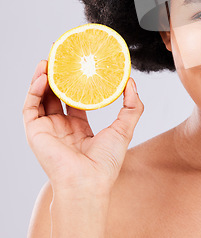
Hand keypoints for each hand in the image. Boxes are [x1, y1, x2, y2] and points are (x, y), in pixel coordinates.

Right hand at [23, 59, 143, 192]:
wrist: (88, 182)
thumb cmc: (106, 163)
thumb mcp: (125, 128)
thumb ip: (132, 105)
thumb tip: (131, 82)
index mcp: (79, 128)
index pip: (74, 100)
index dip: (76, 82)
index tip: (81, 66)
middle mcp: (61, 127)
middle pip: (56, 95)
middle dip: (58, 76)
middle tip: (62, 57)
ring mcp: (47, 129)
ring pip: (40, 97)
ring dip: (43, 78)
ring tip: (49, 59)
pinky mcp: (35, 131)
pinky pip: (30, 107)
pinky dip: (34, 90)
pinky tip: (43, 76)